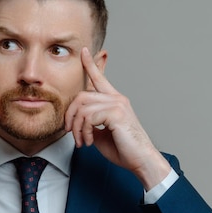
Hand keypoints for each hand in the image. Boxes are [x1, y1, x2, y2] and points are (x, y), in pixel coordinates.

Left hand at [64, 48, 170, 189]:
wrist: (141, 161)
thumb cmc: (124, 150)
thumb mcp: (101, 134)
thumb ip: (91, 123)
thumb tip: (78, 122)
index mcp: (114, 101)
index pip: (100, 79)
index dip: (91, 64)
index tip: (84, 51)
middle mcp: (117, 99)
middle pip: (81, 96)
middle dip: (70, 116)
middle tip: (70, 133)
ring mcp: (118, 104)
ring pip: (83, 108)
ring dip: (77, 128)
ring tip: (82, 141)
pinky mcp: (116, 113)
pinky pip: (89, 117)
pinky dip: (84, 131)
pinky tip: (90, 141)